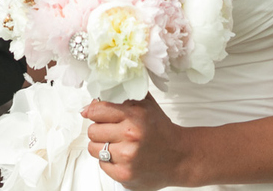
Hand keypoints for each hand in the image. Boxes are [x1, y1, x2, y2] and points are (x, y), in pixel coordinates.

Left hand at [84, 95, 200, 190]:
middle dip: (99, 129)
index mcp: (134, 117)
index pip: (96, 111)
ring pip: (93, 148)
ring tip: (116, 144)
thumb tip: (93, 102)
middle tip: (111, 130)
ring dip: (101, 146)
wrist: (180, 157)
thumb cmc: (161, 131)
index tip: (93, 113)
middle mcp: (130, 137)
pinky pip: (101, 164)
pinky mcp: (125, 175)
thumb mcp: (146, 106)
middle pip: (92, 131)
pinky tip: (121, 156)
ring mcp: (127, 158)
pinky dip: (109, 161)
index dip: (93, 112)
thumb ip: (122, 97)